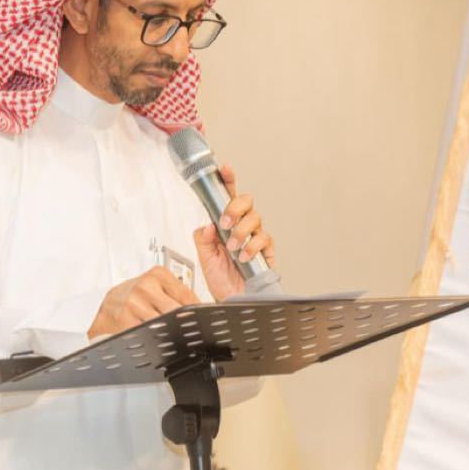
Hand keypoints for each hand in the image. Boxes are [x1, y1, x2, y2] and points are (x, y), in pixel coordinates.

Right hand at [87, 266, 199, 338]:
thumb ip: (178, 294)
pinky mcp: (126, 320)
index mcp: (157, 275)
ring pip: (164, 324)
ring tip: (172, 333)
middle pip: (177, 311)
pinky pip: (148, 333)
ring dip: (171, 331)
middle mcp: (146, 287)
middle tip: (187, 329)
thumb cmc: (135, 295)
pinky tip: (156, 336)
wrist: (109, 305)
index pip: (187, 295)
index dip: (197, 311)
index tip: (200, 319)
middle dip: (184, 323)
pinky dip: (155, 337)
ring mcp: (135, 303)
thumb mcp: (157, 286)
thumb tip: (201, 308)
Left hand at [193, 163, 275, 302]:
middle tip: (225, 223)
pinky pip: (264, 239)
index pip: (226, 197)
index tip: (225, 168)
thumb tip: (208, 224)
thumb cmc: (219, 279)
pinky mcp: (266, 250)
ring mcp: (254, 236)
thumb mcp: (203, 258)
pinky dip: (252, 246)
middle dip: (235, 208)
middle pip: (246, 201)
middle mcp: (241, 226)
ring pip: (255, 218)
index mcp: (225, 223)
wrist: (231, 300)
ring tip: (232, 248)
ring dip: (241, 232)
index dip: (228, 180)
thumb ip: (202, 238)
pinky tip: (243, 256)